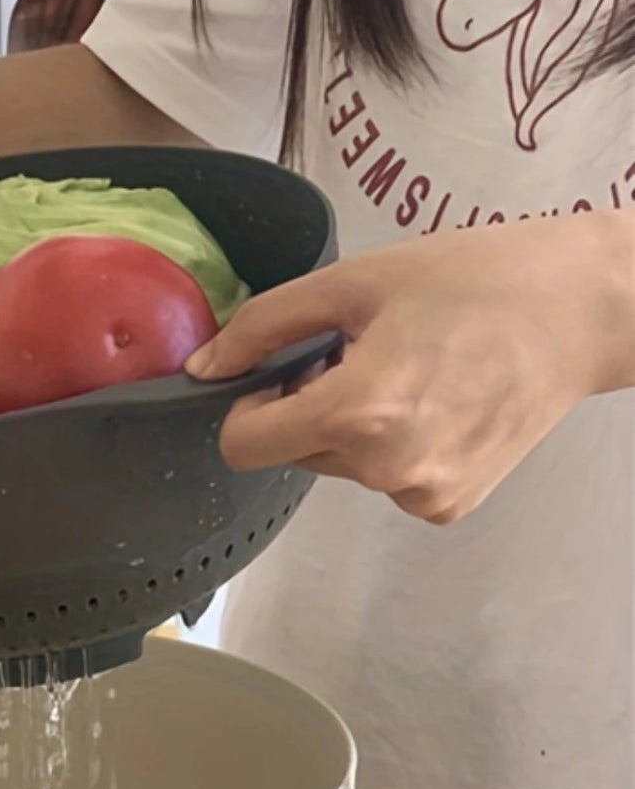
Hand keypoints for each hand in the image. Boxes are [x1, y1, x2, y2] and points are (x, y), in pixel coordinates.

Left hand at [185, 212, 634, 523]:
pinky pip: (382, 480)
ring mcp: (420, 495)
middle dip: (308, 407)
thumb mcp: (354, 283)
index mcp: (358, 413)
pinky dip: (391, 446)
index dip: (246, 406)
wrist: (584, 310)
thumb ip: (265, 327)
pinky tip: (437, 402)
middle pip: (291, 452)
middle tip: (366, 355)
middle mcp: (386, 469)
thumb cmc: (476, 280)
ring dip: (351, 426)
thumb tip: (203, 368)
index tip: (278, 372)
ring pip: (336, 466)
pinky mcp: (447, 507)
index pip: (242, 445)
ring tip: (411, 372)